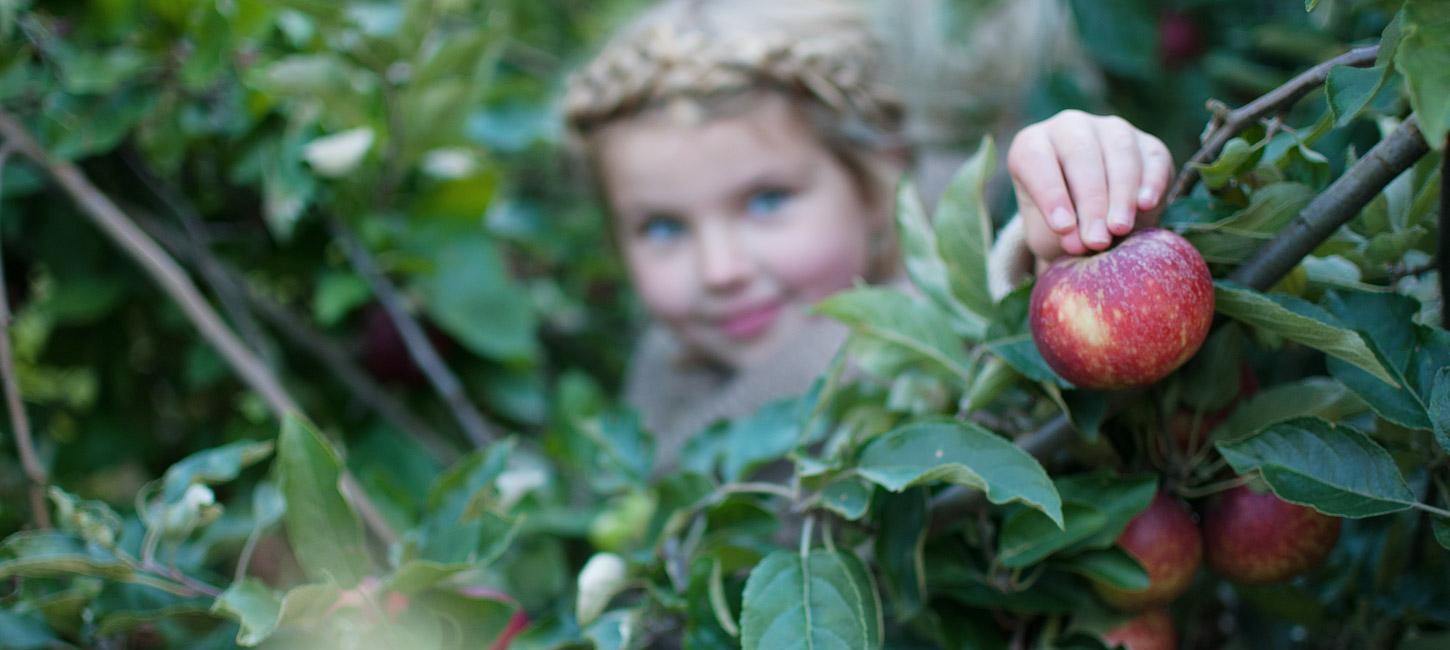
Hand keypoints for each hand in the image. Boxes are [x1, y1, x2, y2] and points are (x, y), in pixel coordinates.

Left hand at [1006, 110, 1173, 268]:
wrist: (1095, 223)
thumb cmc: (1061, 225)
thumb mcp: (1048, 234)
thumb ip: (1059, 236)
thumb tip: (1079, 242)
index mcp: (1032, 145)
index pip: (1035, 160)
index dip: (1050, 194)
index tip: (1063, 228)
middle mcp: (1069, 127)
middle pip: (1080, 154)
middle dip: (1090, 200)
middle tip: (1096, 240)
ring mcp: (1110, 130)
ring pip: (1119, 150)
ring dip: (1120, 192)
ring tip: (1119, 229)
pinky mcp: (1147, 144)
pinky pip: (1152, 156)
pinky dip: (1151, 180)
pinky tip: (1146, 205)